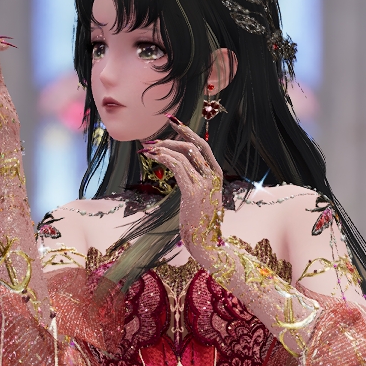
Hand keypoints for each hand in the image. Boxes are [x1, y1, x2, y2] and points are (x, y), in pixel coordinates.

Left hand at [143, 121, 223, 264]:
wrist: (206, 242)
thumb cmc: (201, 222)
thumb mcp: (202, 197)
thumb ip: (197, 181)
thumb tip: (182, 167)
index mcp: (217, 174)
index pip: (202, 145)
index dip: (187, 131)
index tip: (173, 123)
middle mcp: (213, 176)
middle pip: (191, 147)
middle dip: (170, 140)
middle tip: (153, 142)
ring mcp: (204, 184)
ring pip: (182, 155)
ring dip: (163, 149)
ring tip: (148, 151)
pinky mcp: (193, 192)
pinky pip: (178, 167)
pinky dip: (165, 158)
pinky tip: (155, 157)